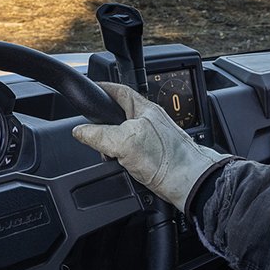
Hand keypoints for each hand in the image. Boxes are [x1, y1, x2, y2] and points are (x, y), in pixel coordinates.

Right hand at [72, 82, 231, 211]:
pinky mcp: (155, 157)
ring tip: (112, 157)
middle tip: (97, 137)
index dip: (104, 88)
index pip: (120, 90)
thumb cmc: (168, 159)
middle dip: (105, 127)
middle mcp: (150, 121)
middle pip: (119, 116)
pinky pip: (131, 154)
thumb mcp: (123, 142)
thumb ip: (99, 134)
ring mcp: (153, 139)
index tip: (93, 88)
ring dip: (114, 148)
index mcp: (144, 108)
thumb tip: (81, 131)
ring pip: (124, 137)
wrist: (189, 182)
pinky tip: (123, 168)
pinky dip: (123, 160)